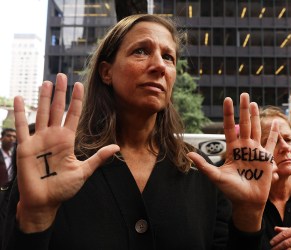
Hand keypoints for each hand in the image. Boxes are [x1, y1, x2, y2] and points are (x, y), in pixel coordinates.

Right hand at [14, 73, 119, 231]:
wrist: (45, 202)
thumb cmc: (64, 188)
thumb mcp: (84, 171)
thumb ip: (98, 158)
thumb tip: (117, 147)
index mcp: (67, 140)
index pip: (72, 115)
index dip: (75, 100)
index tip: (78, 85)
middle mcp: (53, 136)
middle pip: (57, 109)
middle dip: (59, 92)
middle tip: (60, 75)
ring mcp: (39, 140)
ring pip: (41, 113)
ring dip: (43, 98)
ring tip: (46, 82)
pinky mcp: (25, 147)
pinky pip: (22, 127)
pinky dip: (20, 112)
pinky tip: (20, 98)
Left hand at [188, 93, 278, 231]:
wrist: (247, 202)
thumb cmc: (231, 190)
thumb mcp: (216, 177)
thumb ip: (204, 165)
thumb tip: (190, 155)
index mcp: (232, 149)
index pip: (229, 127)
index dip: (229, 114)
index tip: (228, 99)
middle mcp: (244, 147)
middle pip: (244, 124)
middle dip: (244, 109)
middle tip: (244, 94)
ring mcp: (255, 151)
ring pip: (256, 129)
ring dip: (255, 116)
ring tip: (253, 103)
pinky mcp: (267, 158)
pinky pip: (271, 143)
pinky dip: (274, 133)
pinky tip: (275, 122)